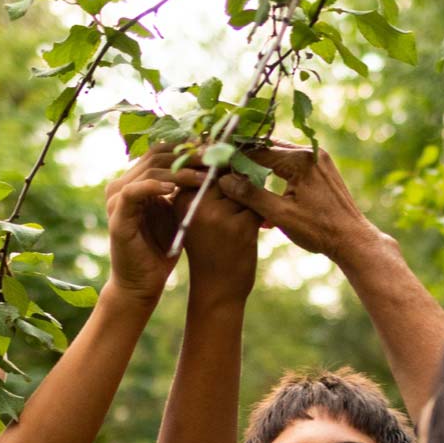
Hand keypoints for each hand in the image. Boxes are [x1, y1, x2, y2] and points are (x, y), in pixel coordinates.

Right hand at [103, 150, 203, 305]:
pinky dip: (153, 186)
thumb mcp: (177, 213)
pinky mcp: (117, 215)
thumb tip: (213, 167)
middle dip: (186, 156)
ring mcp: (117, 199)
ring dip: (178, 171)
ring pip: (148, 170)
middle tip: (212, 158)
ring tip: (203, 176)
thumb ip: (185, 190)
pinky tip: (174, 188)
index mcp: (136, 181)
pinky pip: (133, 192)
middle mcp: (123, 185)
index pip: (161, 152)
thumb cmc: (162, 249)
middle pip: (155, 156)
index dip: (187, 148)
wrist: (143, 282)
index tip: (214, 150)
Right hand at [180, 174, 261, 300]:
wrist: (217, 290)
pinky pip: (258, 206)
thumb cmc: (208, 250)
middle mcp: (196, 204)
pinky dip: (261, 216)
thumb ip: (203, 189)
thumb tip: (225, 152)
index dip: (222, 167)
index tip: (230, 183)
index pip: (205, 165)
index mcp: (181, 198)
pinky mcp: (240, 227)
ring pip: (245, 189)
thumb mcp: (195, 217)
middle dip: (240, 183)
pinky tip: (256, 229)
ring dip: (252, 201)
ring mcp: (218, 215)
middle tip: (241, 203)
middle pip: (227, 173)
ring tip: (245, 221)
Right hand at [216, 143, 391, 265]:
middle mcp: (311, 152)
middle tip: (226, 175)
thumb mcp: (280, 215)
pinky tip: (265, 192)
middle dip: (246, 163)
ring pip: (280, 158)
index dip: (235, 161)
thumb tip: (224, 181)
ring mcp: (319, 159)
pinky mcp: (322, 170)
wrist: (353, 240)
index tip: (217, 170)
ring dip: (261, 170)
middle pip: (268, 151)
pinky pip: (292, 166)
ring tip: (242, 184)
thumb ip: (251, 195)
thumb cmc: (319, 231)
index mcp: (300, 160)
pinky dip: (276, 175)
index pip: (257, 153)